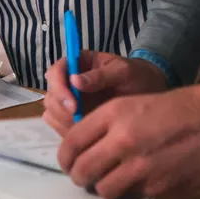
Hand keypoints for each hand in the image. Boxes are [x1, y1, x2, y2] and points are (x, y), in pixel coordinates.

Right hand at [42, 51, 167, 133]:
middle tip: (79, 119)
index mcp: (78, 64)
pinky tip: (86, 135)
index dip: (59, 88)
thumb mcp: (123, 71)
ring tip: (85, 127)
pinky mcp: (75, 119)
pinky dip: (68, 133)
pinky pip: (61, 127)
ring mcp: (71, 102)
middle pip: (51, 96)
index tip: (73, 104)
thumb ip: (100, 75)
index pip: (56, 72)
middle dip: (61, 109)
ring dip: (63, 123)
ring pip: (53, 113)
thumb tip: (75, 80)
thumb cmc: (136, 76)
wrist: (149, 93)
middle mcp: (69, 83)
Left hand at [60, 83, 199, 198]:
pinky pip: (133, 194)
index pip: (72, 143)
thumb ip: (104, 125)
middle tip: (85, 176)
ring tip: (114, 179)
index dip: (64, 158)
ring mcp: (140, 166)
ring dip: (105, 187)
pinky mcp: (157, 186)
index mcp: (113, 114)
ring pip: (103, 189)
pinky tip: (145, 177)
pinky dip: (134, 189)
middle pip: (82, 171)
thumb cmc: (174, 108)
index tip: (68, 163)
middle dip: (80, 177)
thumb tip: (82, 148)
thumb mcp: (133, 103)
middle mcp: (122, 140)